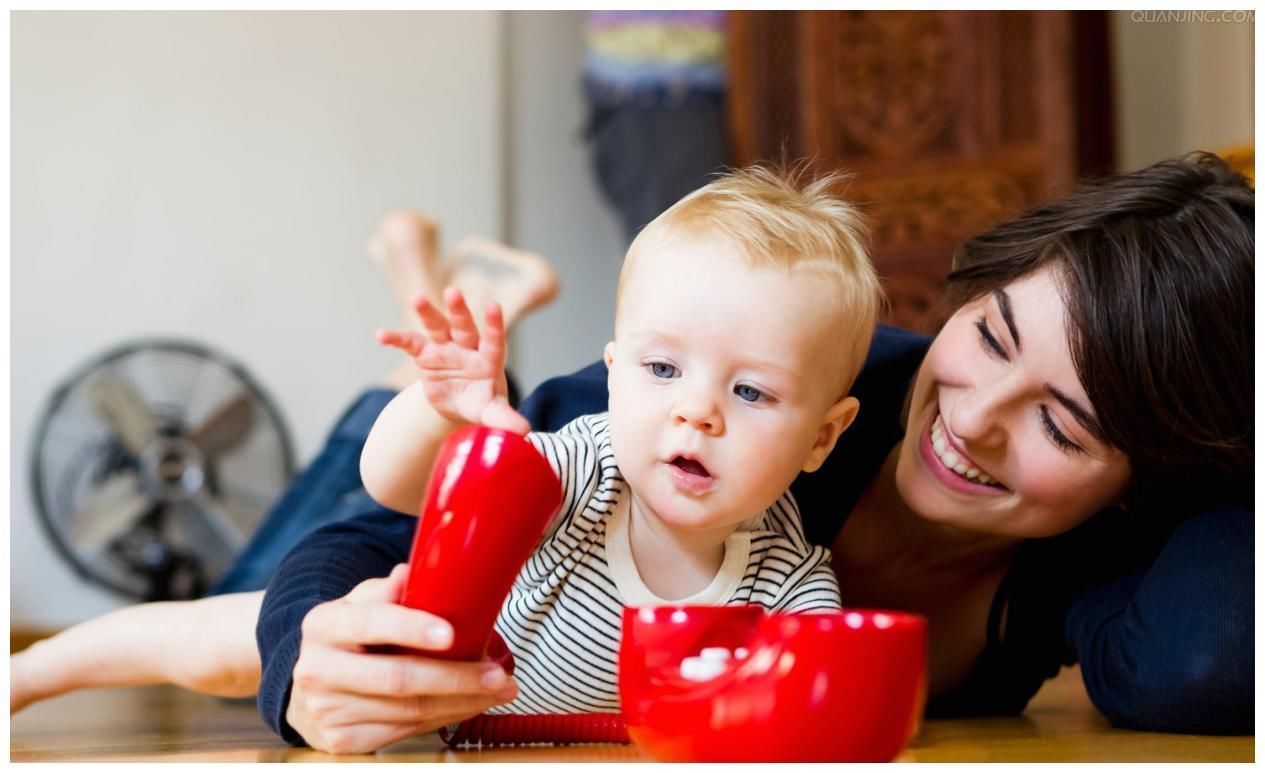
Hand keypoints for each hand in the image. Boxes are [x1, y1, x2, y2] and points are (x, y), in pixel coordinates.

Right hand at [285, 564, 518, 753]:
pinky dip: (445, 718)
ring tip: (499, 689)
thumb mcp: (358, 606)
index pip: (370, 623)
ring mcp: (327, 710)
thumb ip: (386, 590)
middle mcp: (318, 669)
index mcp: (323, 624)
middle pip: (397, 678)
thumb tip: (411, 572)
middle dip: (455, 678)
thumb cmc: (348, 640)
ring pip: (408, 711)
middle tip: (496, 674)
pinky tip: (470, 704)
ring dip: (462, 701)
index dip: (411, 628)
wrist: (308, 691)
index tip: (450, 633)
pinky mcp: (342, 741)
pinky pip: (406, 731)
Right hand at [376, 286, 529, 434]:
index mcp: (489, 359)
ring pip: (437, 326)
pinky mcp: (425, 354)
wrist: (457, 404)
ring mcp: (445, 347)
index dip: (494, 324)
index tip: (494, 306)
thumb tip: (525, 431)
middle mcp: (467, 347)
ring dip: (427, 312)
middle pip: (464, 326)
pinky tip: (381, 334)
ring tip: (417, 298)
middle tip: (453, 292)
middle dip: (459, 310)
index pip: (493, 340)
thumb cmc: (481, 403)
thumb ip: (505, 418)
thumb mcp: (491, 412)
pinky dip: (396, 337)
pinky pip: (410, 342)